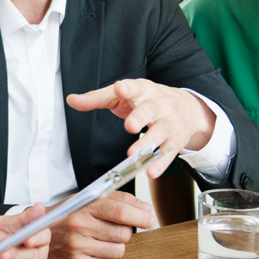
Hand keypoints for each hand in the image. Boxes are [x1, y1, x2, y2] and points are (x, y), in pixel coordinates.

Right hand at [46, 192, 154, 258]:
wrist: (38, 231)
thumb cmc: (66, 214)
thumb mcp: (87, 198)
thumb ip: (118, 200)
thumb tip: (145, 209)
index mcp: (84, 207)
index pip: (120, 212)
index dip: (140, 217)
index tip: (149, 219)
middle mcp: (80, 226)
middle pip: (123, 233)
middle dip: (124, 231)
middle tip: (112, 228)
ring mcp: (78, 246)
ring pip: (119, 250)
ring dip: (117, 246)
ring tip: (102, 239)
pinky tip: (97, 250)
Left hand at [67, 79, 215, 177]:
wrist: (187, 107)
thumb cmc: (147, 99)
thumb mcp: (122, 96)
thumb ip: (97, 98)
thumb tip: (71, 100)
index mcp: (143, 90)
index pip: (134, 87)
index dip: (127, 88)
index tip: (120, 88)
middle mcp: (159, 105)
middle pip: (149, 110)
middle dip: (139, 118)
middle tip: (129, 126)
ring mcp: (169, 122)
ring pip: (159, 132)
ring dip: (147, 143)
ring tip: (134, 154)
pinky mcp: (176, 139)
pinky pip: (168, 152)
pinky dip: (160, 163)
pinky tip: (151, 171)